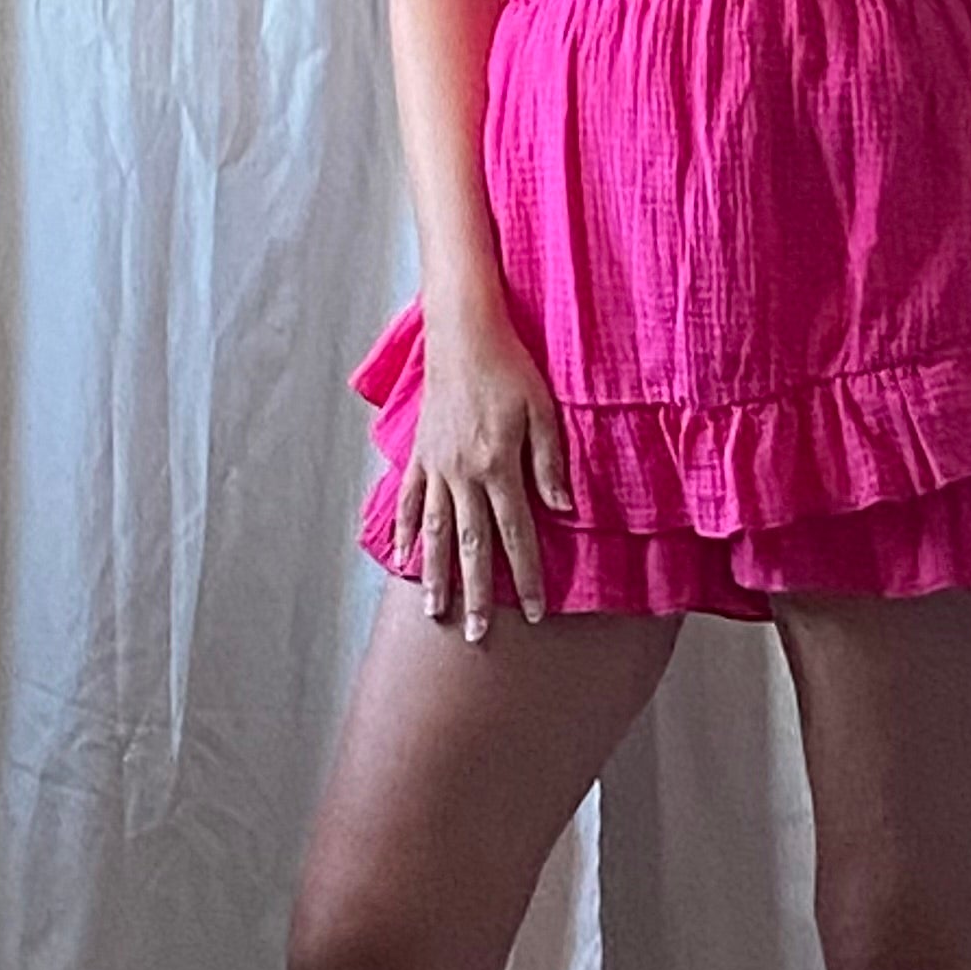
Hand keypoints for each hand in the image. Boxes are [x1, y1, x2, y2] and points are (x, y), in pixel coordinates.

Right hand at [398, 308, 570, 639]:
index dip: (527, 577)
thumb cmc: (510, 368)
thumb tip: (564, 512)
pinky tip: (406, 557)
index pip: (517, 536)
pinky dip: (408, 531)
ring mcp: (437, 467)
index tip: (535, 612)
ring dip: (436, 576)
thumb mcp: (544, 412)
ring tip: (435, 612)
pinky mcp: (421, 454)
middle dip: (476, 595)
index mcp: (499, 467)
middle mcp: (464, 475)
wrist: (462, 333)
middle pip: (472, 547)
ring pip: (437, 533)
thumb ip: (551, 465)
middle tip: (475, 635)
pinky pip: (413, 501)